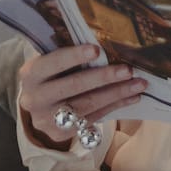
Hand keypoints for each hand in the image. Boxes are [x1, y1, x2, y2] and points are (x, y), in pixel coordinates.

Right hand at [18, 42, 147, 149]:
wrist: (38, 107)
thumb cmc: (51, 75)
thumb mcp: (50, 62)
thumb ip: (66, 52)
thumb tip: (104, 37)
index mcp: (30, 74)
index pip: (52, 63)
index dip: (74, 56)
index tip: (97, 49)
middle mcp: (35, 98)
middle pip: (73, 87)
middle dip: (103, 78)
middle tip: (128, 70)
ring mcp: (47, 119)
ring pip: (87, 105)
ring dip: (116, 94)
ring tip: (139, 84)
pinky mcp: (61, 134)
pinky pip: (93, 118)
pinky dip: (115, 106)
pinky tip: (132, 97)